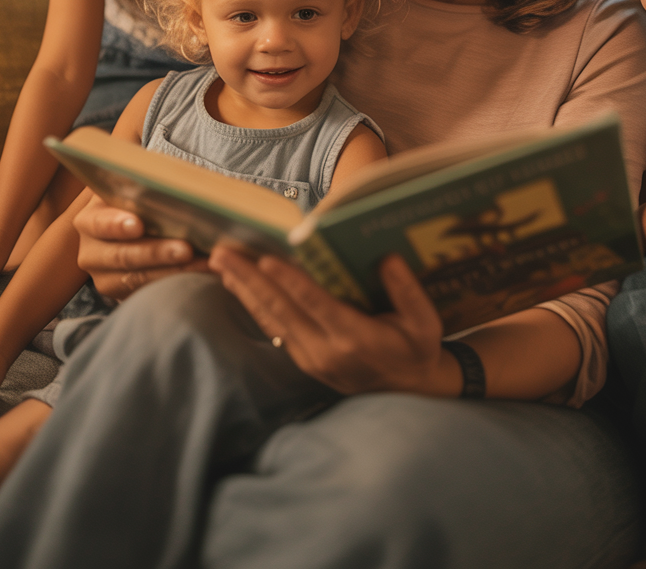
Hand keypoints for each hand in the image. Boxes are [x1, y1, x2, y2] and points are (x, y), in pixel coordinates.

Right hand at [74, 194, 208, 300]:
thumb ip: (151, 187)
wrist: (130, 226)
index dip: (117, 224)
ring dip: (174, 272)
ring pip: (139, 279)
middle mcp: (92, 253)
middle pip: (123, 256)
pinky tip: (203, 274)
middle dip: (157, 253)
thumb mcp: (136, 188)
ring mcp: (106, 278)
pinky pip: (150, 293)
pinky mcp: (124, 296)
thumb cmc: (138, 200)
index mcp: (90, 220)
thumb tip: (185, 184)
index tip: (138, 224)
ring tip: (203, 264)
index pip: (100, 223)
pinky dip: (178, 283)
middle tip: (186, 249)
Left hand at [208, 249, 461, 397]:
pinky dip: (254, 305)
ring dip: (244, 290)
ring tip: (221, 264)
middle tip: (223, 253)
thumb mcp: (425, 322)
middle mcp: (327, 351)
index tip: (267, 260)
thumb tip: (387, 257)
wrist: (409, 392)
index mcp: (356, 339)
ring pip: (271, 320)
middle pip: (281, 311)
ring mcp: (311, 359)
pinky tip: (238, 286)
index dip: (291, 283)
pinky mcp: (303, 360)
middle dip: (250, 280)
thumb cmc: (416, 350)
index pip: (317, 306)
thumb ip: (407, 290)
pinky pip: (274, 329)